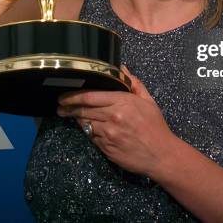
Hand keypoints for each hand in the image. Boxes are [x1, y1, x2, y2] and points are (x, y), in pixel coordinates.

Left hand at [57, 65, 177, 176]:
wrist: (162, 155)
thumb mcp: (148, 101)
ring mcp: (108, 134)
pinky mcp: (106, 149)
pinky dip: (88, 131)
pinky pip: (91, 137)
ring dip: (77, 119)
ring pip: (85, 124)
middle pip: (83, 110)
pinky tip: (88, 128)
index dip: (73, 96)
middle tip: (60, 106)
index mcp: (122, 102)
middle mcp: (113, 117)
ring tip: (71, 115)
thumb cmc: (155, 126)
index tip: (63, 96)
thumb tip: (121, 68)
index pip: (90, 97)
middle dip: (68, 107)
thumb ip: (134, 83)